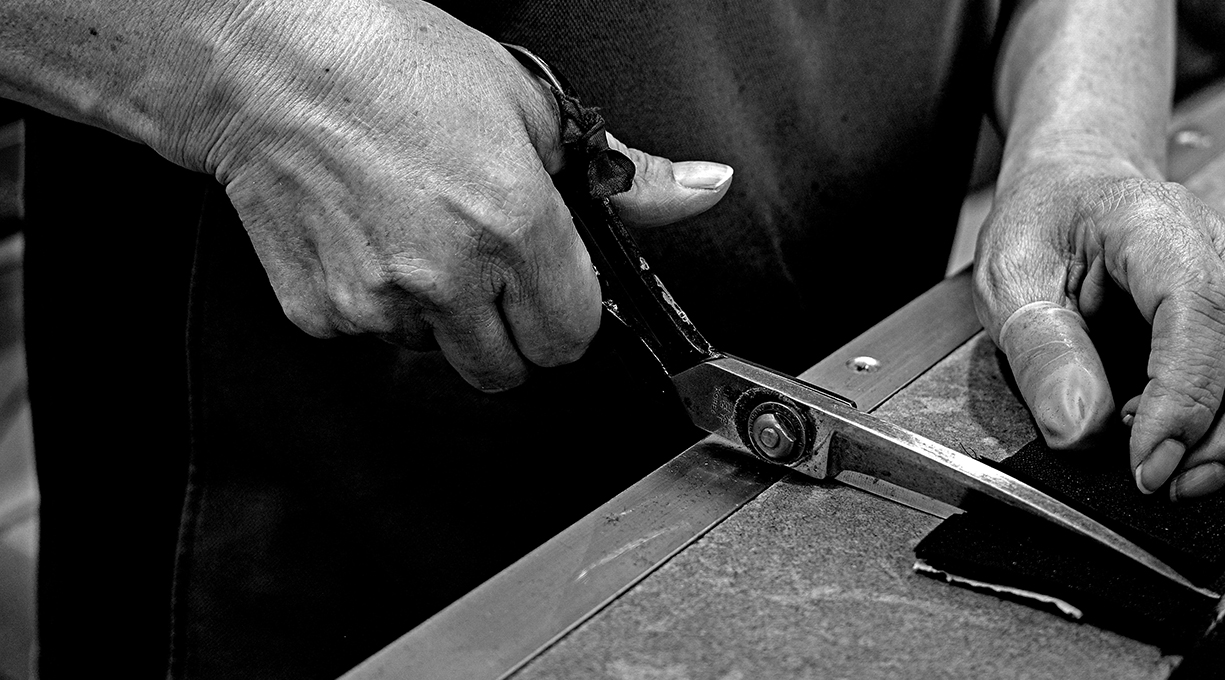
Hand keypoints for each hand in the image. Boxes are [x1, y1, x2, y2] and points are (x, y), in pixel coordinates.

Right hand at [160, 0, 731, 390]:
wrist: (271, 58)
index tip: (550, 292)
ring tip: (421, 238)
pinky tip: (372, 241)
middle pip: (508, 372)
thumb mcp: (531, 104)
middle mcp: (448, 274)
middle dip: (511, 334)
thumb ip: (625, 175)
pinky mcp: (321, 313)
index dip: (566, 316)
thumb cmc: (395, 63)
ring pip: (438, 357)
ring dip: (442, 319)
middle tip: (489, 273)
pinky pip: (372, 338)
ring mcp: (378, 301)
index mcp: (513, 223)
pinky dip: (378, 307)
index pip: (571, 338)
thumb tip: (701, 189)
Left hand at [974, 164, 1224, 499]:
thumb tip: (1080, 428)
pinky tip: (1192, 443)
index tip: (1147, 457)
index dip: (1184, 394)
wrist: (1070, 192)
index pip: (1200, 309)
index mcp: (1153, 225)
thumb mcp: (1009, 281)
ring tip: (1182, 474)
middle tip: (1169, 481)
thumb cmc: (1044, 226)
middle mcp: (1222, 246)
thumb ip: (1042, 354)